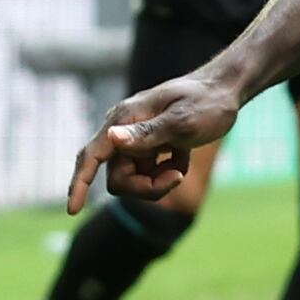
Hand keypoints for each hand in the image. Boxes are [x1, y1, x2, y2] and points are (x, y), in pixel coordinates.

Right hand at [68, 69, 241, 211]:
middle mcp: (123, 130)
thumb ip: (146, 133)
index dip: (79, 184)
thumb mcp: (182, 121)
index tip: (72, 210)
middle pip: (119, 178)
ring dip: (160, 180)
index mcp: (124, 119)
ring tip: (181, 163)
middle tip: (176, 177)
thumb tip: (111, 138)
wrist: (227, 89)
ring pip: (135, 179)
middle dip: (146, 186)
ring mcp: (136, 139)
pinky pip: (151, 174)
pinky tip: (183, 155)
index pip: (92, 155)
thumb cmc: (207, 103)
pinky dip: (169, 172)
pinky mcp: (151, 146)